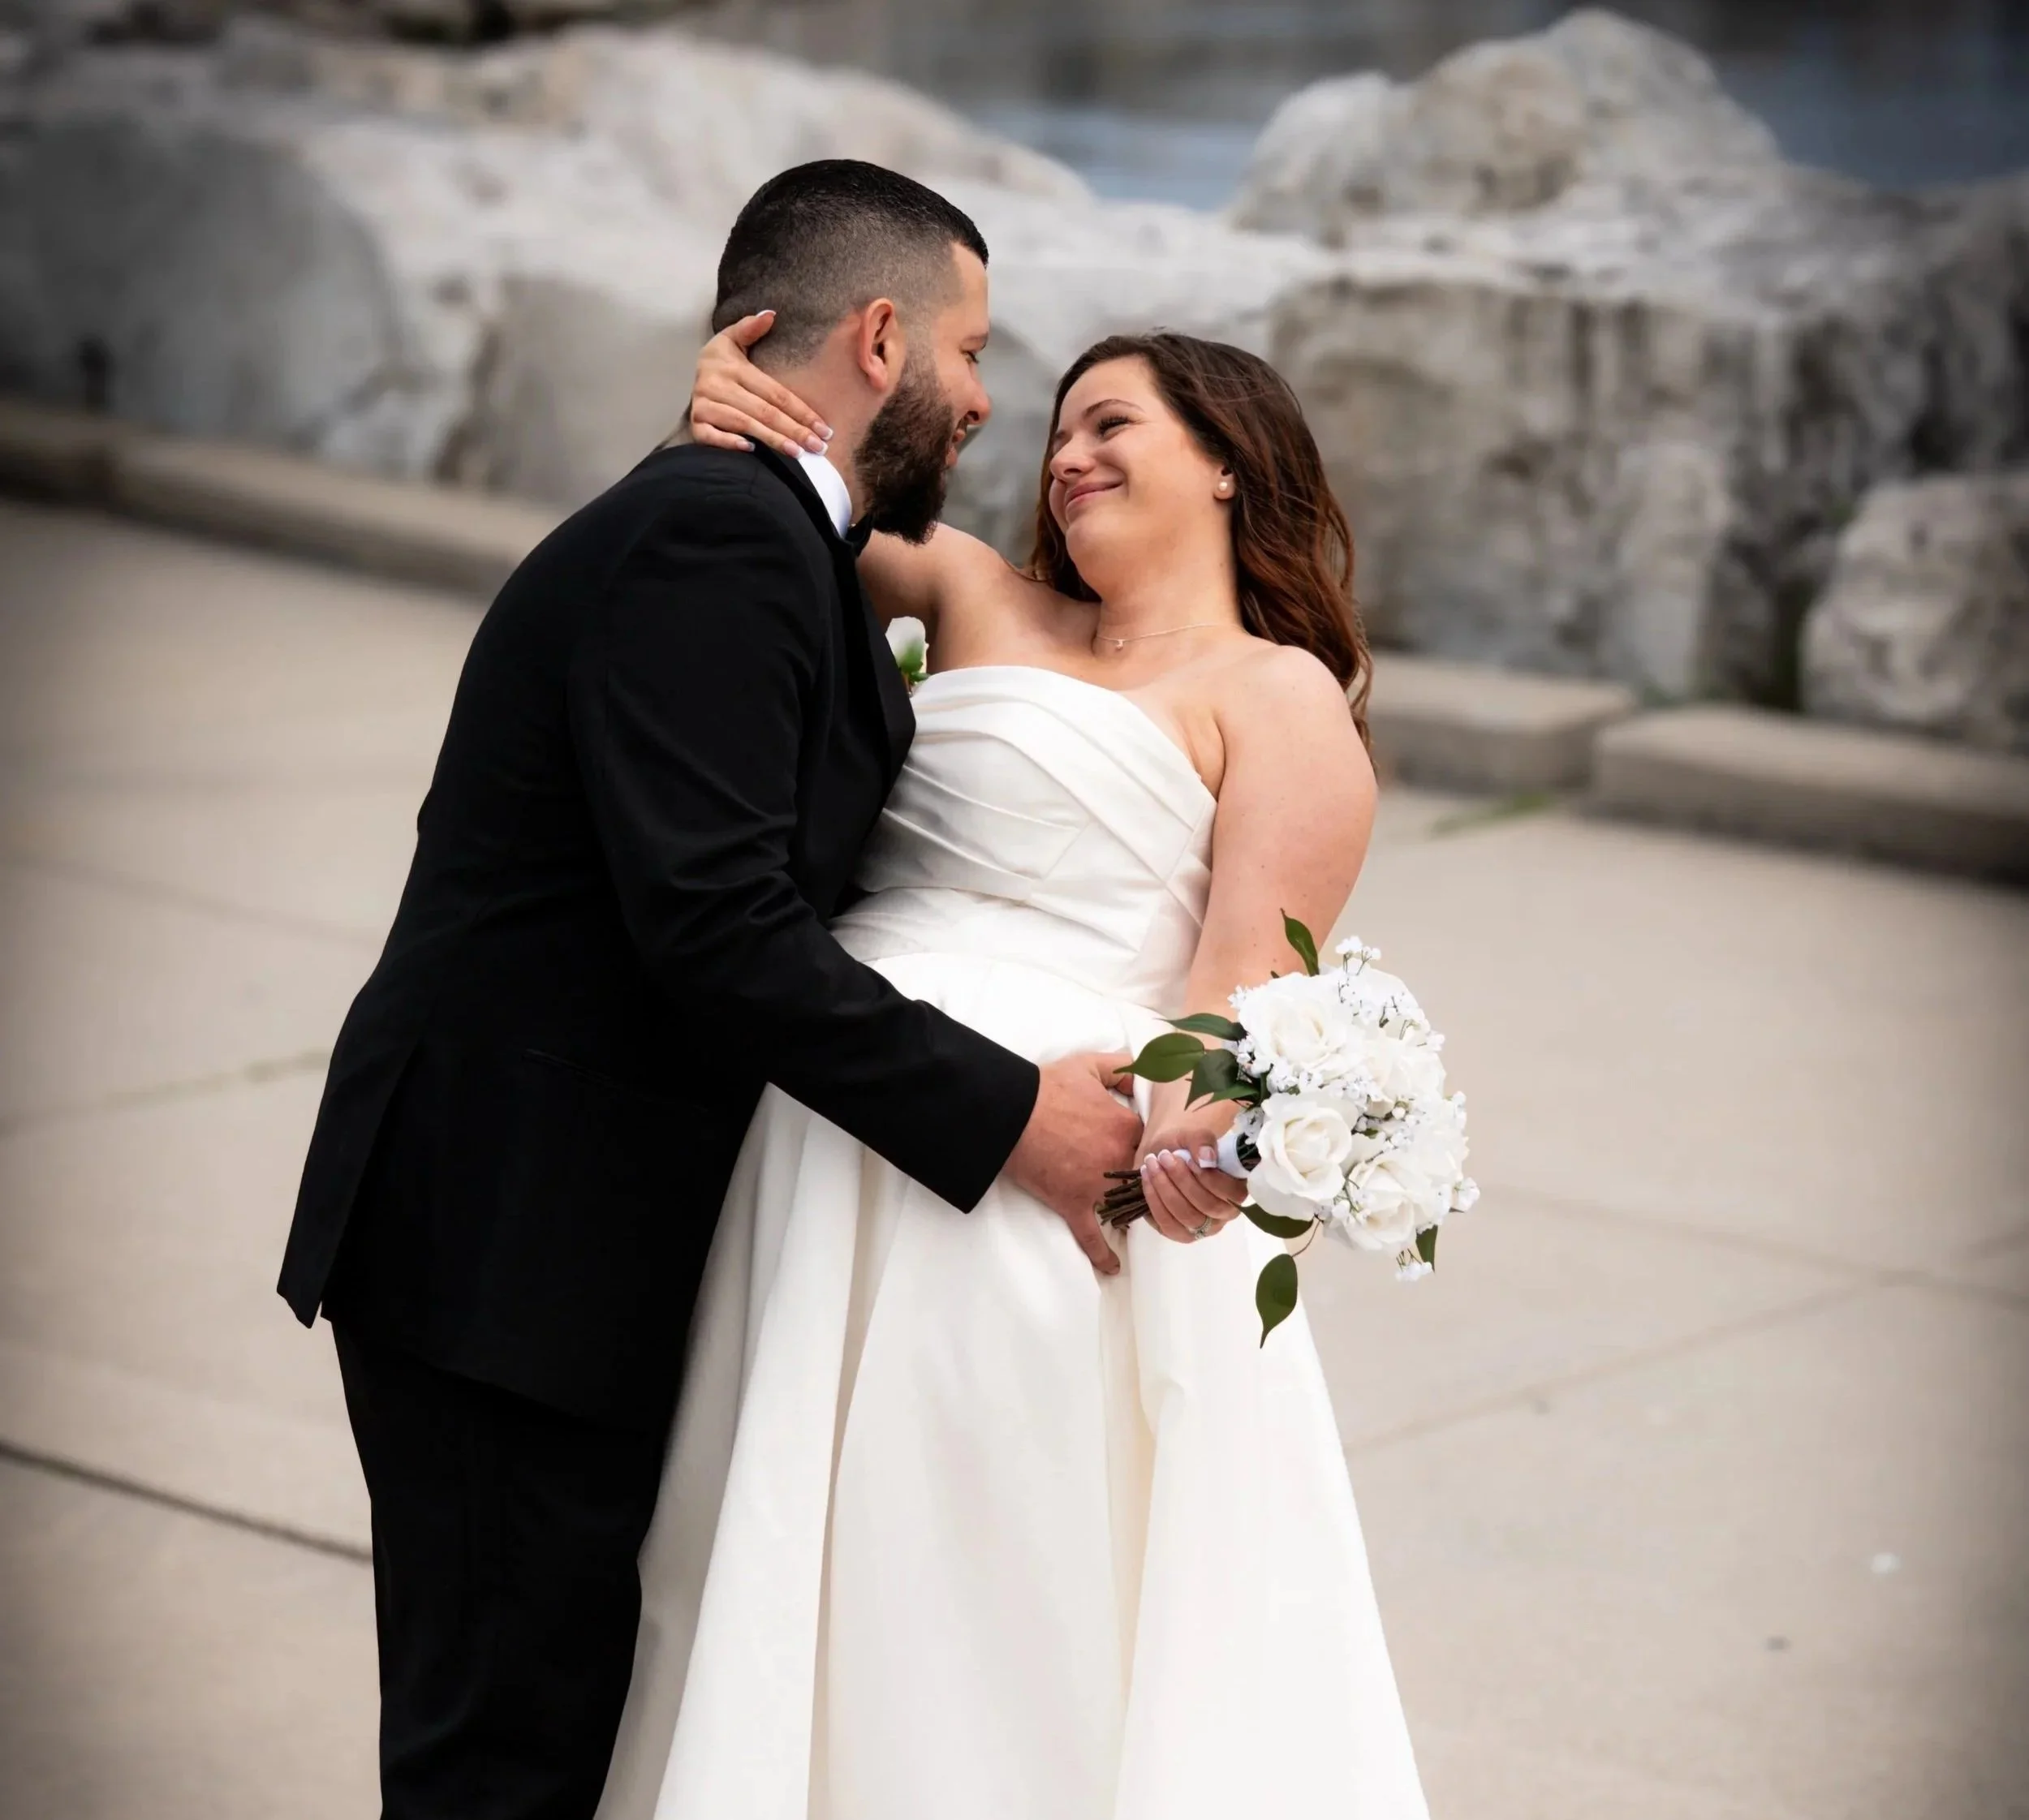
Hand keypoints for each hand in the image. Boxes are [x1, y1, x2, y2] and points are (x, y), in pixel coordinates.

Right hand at [686, 312, 833, 460]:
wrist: (688, 376)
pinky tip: (751, 450)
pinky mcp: (695, 422)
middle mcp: (717, 385)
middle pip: (764, 411)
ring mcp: (704, 405)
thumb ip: (750, 328)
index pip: (775, 392)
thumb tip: (770, 315)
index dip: (801, 411)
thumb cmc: (719, 362)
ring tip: (797, 453)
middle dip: (794, 430)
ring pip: (744, 424)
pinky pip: (711, 436)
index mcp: (732, 366)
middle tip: (818, 446)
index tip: (824, 428)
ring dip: (772, 440)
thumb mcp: (731, 339)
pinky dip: (729, 443)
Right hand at [1005, 1052, 1140, 1276]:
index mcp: (1127, 1128)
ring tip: (1134, 1216)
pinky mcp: (1073, 1205)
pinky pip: (1091, 1236)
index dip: (1151, 1146)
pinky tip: (1112, 1267)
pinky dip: (1102, 1254)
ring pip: (1125, 1206)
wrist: (1010, 1112)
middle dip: (1145, 1180)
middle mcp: (1119, 1161)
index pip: (1155, 1144)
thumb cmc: (1048, 1087)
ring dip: (1130, 1211)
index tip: (1148, 1149)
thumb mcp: (1089, 1065)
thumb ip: (1122, 1067)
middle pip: (1144, 1177)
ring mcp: (1097, 1187)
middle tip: (1141, 1181)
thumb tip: (1143, 1073)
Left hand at [1136, 1121, 1247, 1245]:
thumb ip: (1202, 1140)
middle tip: (1163, 1156)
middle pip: (1208, 1205)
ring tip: (1151, 1165)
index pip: (1233, 1193)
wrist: (1164, 1155)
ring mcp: (1203, 1227)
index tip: (1188, 1159)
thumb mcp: (1193, 1135)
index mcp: (1237, 1189)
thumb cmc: (1186, 1147)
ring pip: (1187, 1216)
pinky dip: (1154, 1201)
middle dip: (1182, 1180)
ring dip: (1165, 1188)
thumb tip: (1207, 1157)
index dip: (1210, 1178)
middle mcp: (1224, 1213)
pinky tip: (1147, 1180)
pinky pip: (1168, 1225)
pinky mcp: (1181, 1233)